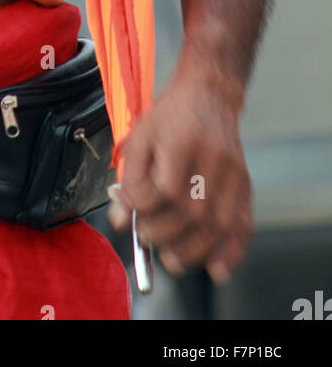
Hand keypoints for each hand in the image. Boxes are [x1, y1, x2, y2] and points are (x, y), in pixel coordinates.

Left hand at [107, 65, 251, 284]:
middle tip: (146, 237)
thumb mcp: (140, 135)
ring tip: (170, 259)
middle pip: (192, 210)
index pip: (165, 188)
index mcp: (183, 139)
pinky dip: (231, 253)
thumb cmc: (169, 118)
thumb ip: (130, 178)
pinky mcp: (246, 185)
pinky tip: (215, 270)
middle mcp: (213, 157)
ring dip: (192, 250)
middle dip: (165, 233)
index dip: (144, 206)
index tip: (131, 208)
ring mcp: (234, 173)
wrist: (209, 95)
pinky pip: (243, 226)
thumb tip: (120, 221)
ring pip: (217, 224)